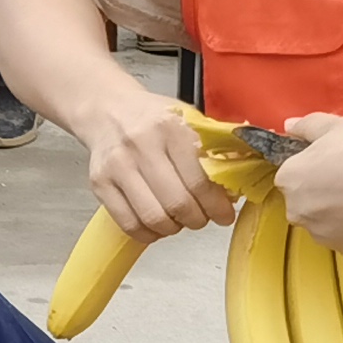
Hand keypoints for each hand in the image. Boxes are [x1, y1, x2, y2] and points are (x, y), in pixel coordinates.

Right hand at [84, 78, 231, 240]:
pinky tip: (157, 224)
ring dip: (174, 228)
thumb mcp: (188, 120)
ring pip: (154, 217)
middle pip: (178, 203)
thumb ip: (216, 146)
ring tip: (179, 220)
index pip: (200, 180)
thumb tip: (242, 179)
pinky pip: (129, 223)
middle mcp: (142, 145)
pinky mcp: (100, 183)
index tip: (224, 215)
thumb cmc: (153, 118)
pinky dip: (148, 233)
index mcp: (170, 128)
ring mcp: (118, 166)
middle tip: (202, 218)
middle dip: (197, 219)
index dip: (217, 206)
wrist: (107, 109)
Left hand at [274, 112, 342, 258]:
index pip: (293, 175)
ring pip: (327, 223)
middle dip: (324, 193)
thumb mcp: (334, 126)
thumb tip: (289, 126)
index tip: (335, 162)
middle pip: (307, 202)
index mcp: (290, 181)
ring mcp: (324, 235)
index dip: (314, 167)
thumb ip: (305, 126)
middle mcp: (298, 213)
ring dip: (340, 213)